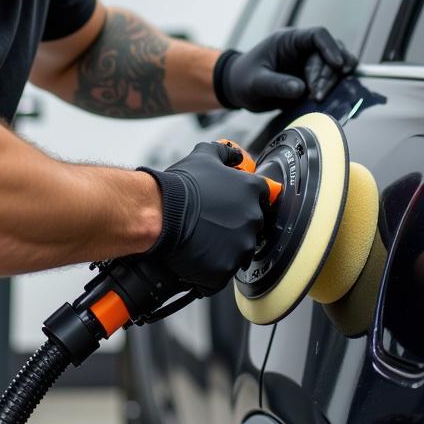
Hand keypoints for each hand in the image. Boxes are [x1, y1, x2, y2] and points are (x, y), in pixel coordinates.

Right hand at [138, 142, 266, 294]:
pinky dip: (211, 269)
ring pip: (239, 251)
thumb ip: (226, 151)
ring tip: (202, 240)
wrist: (159, 213)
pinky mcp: (226, 268)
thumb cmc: (180, 186)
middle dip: (235, 226)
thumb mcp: (204, 155)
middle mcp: (252, 219)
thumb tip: (236, 153)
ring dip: (225, 249)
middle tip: (211, 224)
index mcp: (252, 191)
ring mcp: (241, 246)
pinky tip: (196, 256)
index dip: (247, 200)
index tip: (233, 205)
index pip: (263, 197)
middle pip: (252, 227)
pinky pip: (222, 273)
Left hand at [214, 27, 354, 112]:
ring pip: (334, 66)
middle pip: (329, 53)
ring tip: (319, 98)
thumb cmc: (243, 79)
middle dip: (328, 74)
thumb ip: (277, 84)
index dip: (330, 48)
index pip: (317, 35)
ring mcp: (308, 63)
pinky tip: (334, 96)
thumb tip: (300, 89)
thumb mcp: (256, 82)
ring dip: (332, 81)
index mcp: (288, 40)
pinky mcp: (311, 78)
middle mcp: (302, 48)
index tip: (337, 65)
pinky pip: (331, 79)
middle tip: (317, 95)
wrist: (238, 90)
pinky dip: (335, 87)